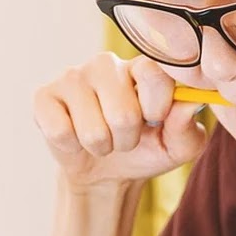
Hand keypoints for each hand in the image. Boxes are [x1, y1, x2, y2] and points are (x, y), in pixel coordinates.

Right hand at [33, 53, 207, 190]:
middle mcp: (107, 64)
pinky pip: (61, 132)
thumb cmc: (148, 150)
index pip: (154, 73)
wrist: (107, 172)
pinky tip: (75, 137)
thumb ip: (188, 127)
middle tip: (126, 137)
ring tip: (103, 139)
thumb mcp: (178, 146)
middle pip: (123, 113)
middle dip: (128, 139)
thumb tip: (190, 103)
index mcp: (143, 67)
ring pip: (93, 129)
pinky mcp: (45, 96)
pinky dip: (73, 147)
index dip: (157, 107)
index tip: (156, 120)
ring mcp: (73, 77)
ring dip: (102, 146)